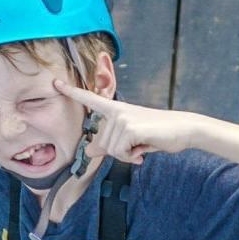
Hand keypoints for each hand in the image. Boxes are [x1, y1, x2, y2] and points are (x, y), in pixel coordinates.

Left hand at [52, 79, 194, 164]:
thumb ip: (110, 144)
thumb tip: (90, 151)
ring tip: (143, 144)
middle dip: (122, 153)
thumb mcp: (131, 140)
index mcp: (116, 109)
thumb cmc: (158, 134)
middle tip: (139, 146)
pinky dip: (132, 156)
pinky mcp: (128, 127)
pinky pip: (120, 153)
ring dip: (128, 155)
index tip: (55, 83)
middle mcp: (116, 111)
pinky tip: (144, 148)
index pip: (90, 99)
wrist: (183, 130)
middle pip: (105, 145)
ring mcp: (122, 117)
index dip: (72, 92)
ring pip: (112, 151)